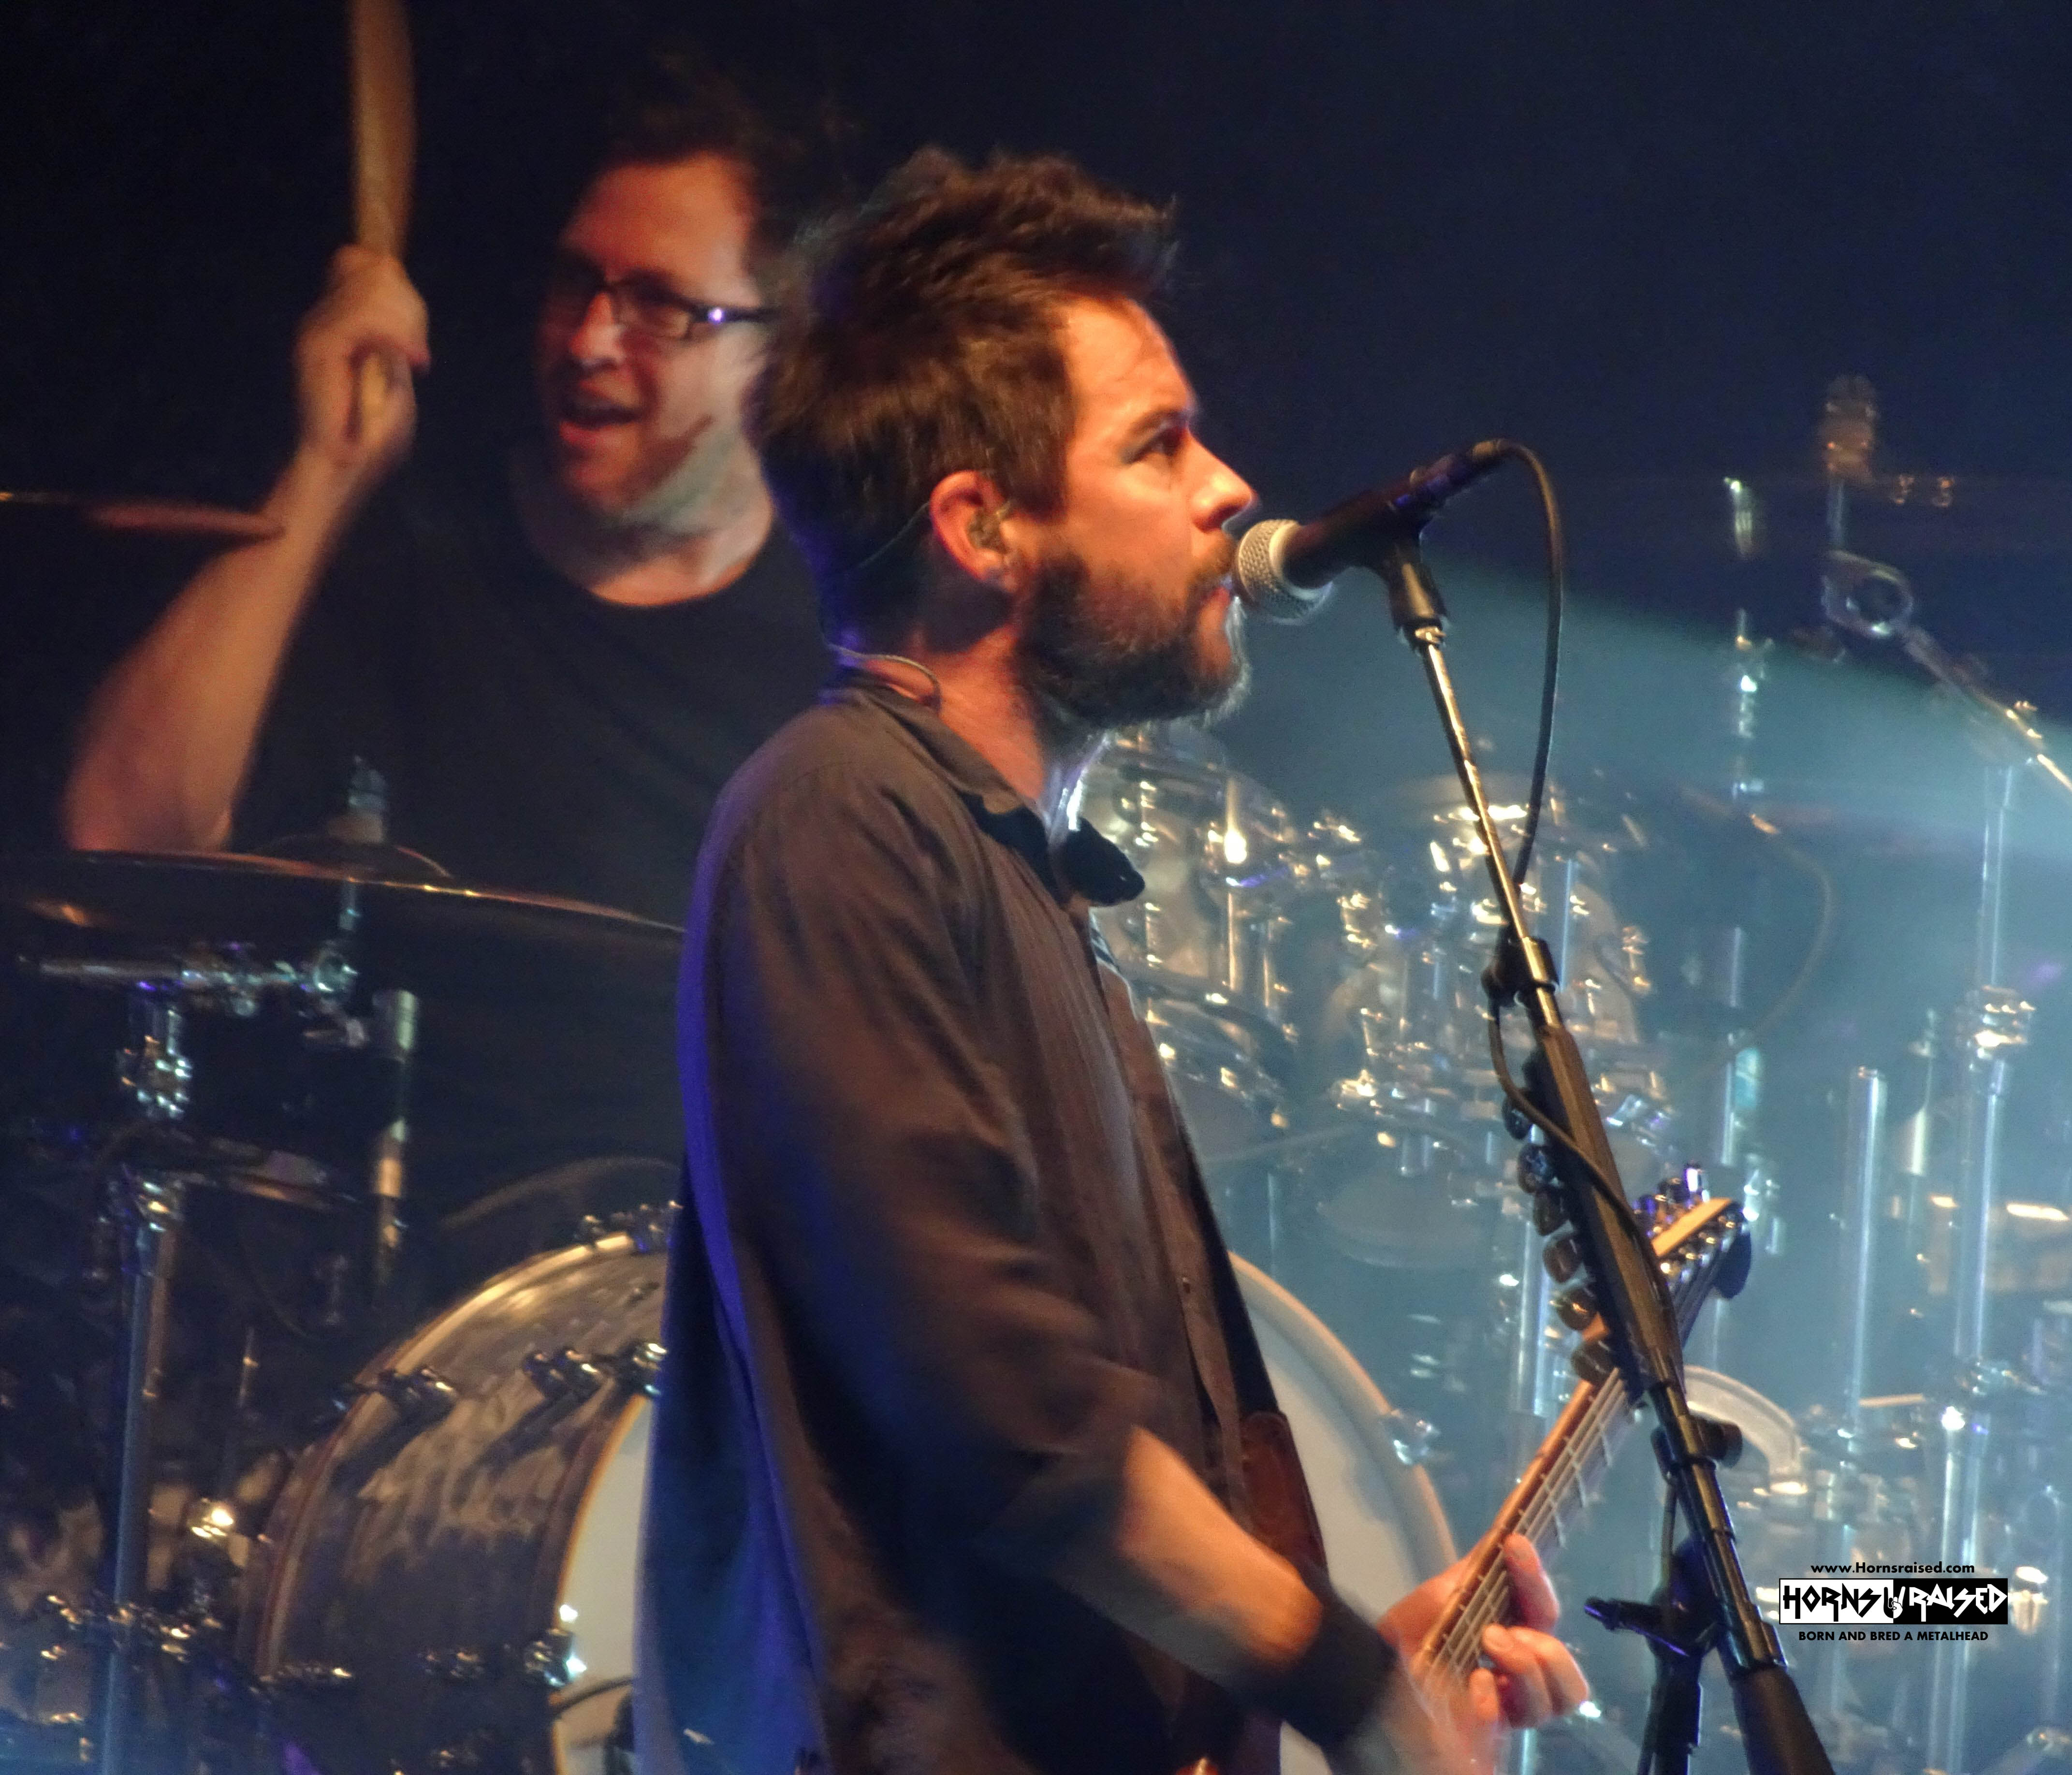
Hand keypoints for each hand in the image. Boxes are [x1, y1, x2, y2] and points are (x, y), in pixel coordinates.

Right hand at [292, 245, 430, 487]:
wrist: (345, 466)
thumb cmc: (373, 430)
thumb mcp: (395, 368)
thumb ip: (395, 328)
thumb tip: (395, 281)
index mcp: (337, 320)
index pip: (361, 264)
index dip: (399, 287)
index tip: (416, 338)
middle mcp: (322, 318)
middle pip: (374, 271)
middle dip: (411, 309)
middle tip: (417, 355)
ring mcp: (317, 329)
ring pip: (373, 289)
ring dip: (407, 325)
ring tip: (415, 360)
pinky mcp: (318, 346)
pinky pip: (366, 318)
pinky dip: (399, 337)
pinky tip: (412, 362)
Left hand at [1337, 1536, 1588, 1774]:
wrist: (1364, 1670)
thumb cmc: (1408, 1636)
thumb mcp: (1441, 1597)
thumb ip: (1476, 1572)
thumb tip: (1504, 1532)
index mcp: (1514, 1643)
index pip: (1547, 1617)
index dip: (1537, 1579)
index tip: (1514, 1543)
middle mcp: (1515, 1684)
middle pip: (1569, 1681)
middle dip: (1544, 1648)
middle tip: (1497, 1632)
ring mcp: (1501, 1715)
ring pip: (1551, 1705)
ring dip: (1524, 1669)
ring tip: (1486, 1647)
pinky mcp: (1479, 1743)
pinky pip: (1503, 1730)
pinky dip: (1491, 1703)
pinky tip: (1473, 1685)